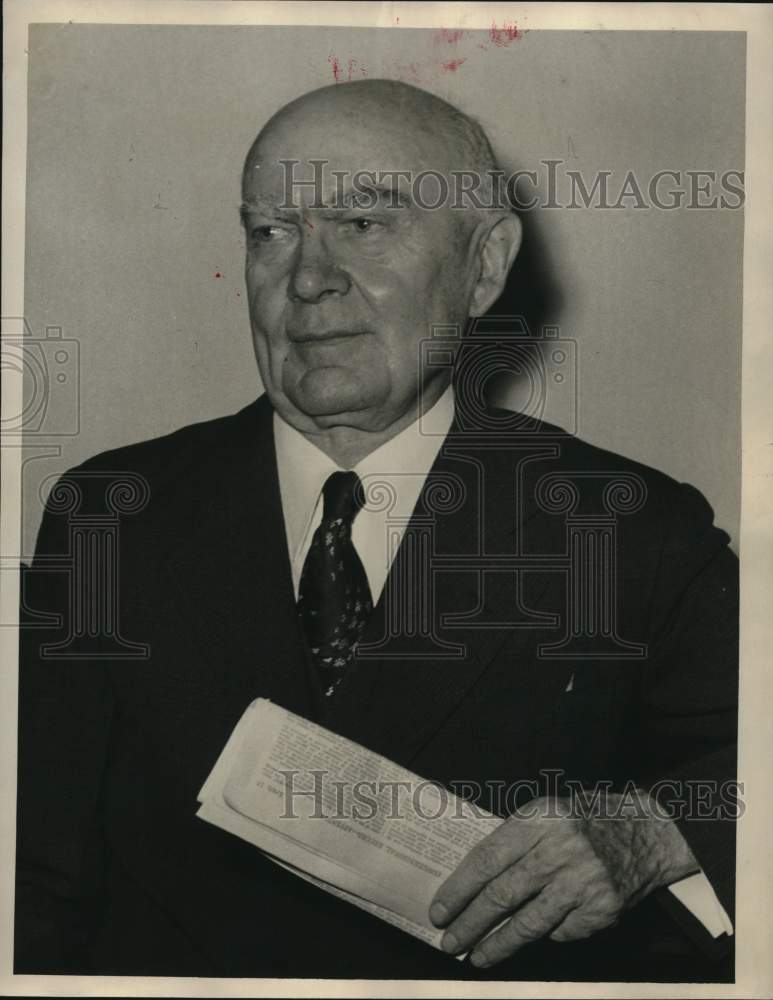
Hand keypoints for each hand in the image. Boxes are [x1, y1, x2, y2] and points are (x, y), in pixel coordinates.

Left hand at [429, 790, 698, 967]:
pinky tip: (535, 936)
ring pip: (529, 923)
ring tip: (476, 957)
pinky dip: (547, 935)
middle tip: (448, 943)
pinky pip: (562, 932)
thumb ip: (515, 839)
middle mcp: (559, 851)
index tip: (439, 911)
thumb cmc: (586, 819)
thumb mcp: (548, 812)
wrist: (648, 830)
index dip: (460, 889)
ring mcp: (583, 883)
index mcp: (540, 819)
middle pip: (503, 895)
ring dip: (498, 944)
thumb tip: (472, 881)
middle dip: (470, 924)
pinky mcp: (602, 909)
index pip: (488, 858)